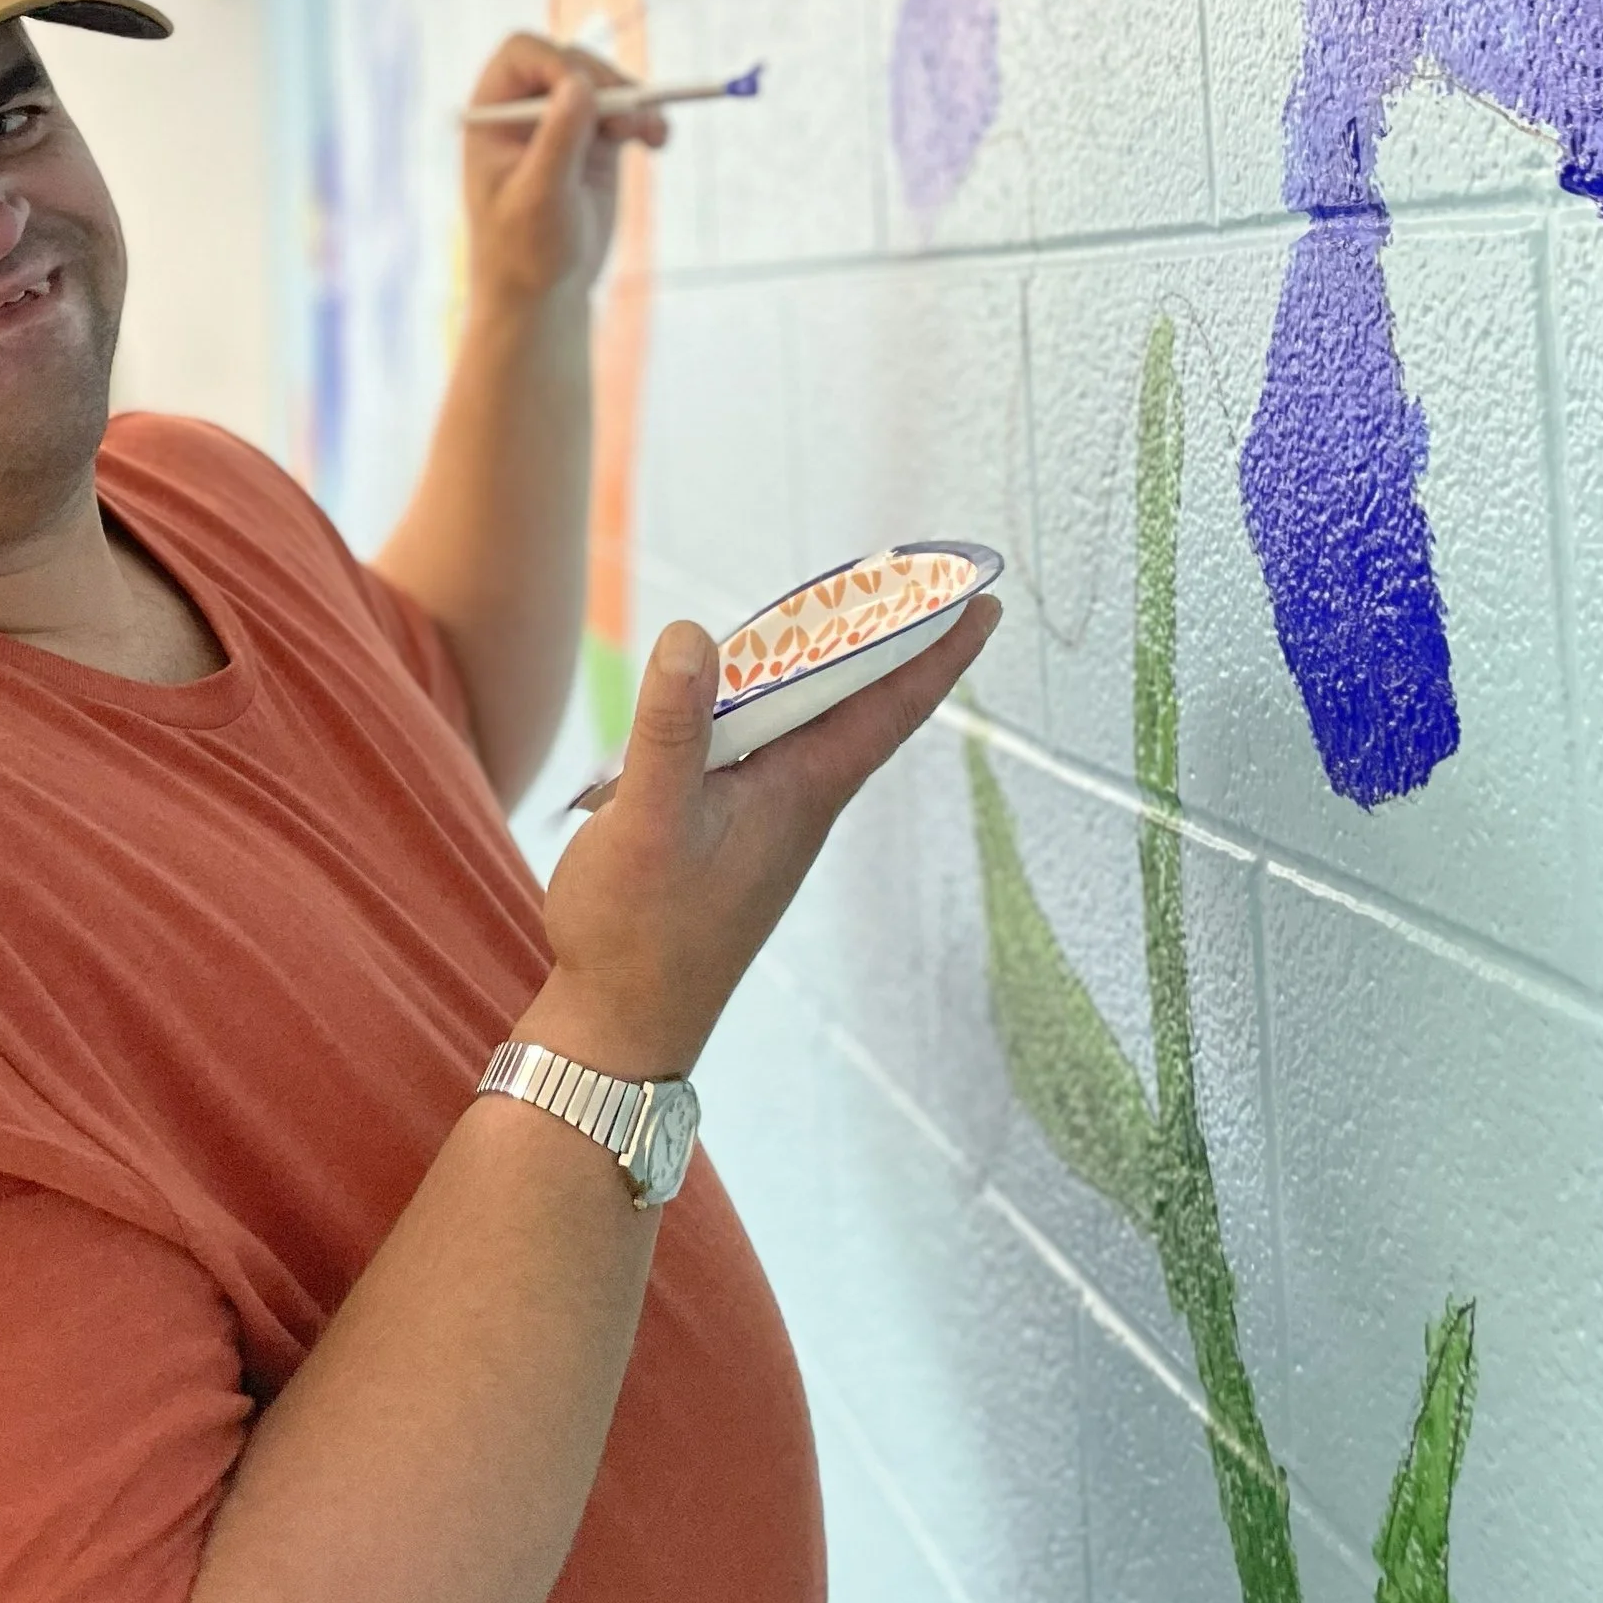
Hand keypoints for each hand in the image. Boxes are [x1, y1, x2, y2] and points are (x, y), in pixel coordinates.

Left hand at [458, 31, 668, 315]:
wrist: (543, 293)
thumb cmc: (522, 251)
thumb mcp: (538, 197)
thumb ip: (558, 140)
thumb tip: (579, 83)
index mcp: (493, 113)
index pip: (523, 55)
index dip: (557, 61)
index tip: (587, 93)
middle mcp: (526, 109)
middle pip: (573, 63)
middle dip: (607, 84)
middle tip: (632, 118)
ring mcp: (564, 123)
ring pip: (607, 84)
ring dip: (636, 101)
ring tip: (653, 135)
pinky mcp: (597, 142)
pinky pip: (628, 113)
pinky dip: (648, 120)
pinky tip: (659, 140)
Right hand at [518, 595, 1001, 1080]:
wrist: (617, 1027)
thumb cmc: (637, 934)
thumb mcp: (649, 821)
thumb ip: (672, 728)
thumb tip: (691, 635)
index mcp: (803, 793)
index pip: (890, 706)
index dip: (939, 650)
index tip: (985, 601)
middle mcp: (798, 802)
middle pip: (861, 704)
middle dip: (893, 637)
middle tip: (917, 576)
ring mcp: (766, 819)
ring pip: (814, 724)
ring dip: (833, 666)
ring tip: (844, 611)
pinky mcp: (728, 833)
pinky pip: (770, 746)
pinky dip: (773, 701)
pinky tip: (743, 689)